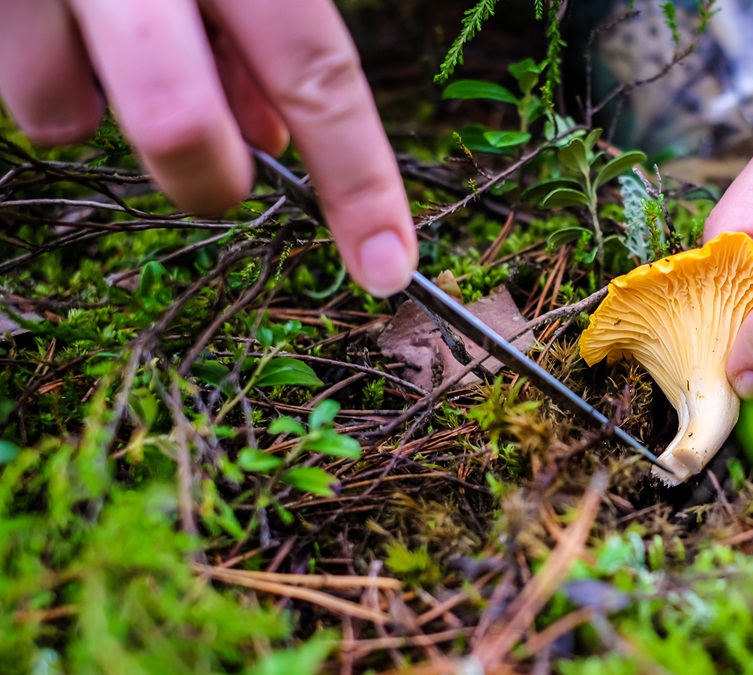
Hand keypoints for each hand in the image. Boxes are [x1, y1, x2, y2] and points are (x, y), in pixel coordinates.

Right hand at [0, 0, 416, 295]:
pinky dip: (48, 75)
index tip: (385, 266)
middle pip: (180, 126)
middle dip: (209, 181)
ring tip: (113, 37)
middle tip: (225, 173)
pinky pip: (18, 84)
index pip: (318, 70)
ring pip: (63, 115)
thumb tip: (273, 140)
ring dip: (104, 109)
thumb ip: (268, 30)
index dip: (359, 180)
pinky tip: (59, 20)